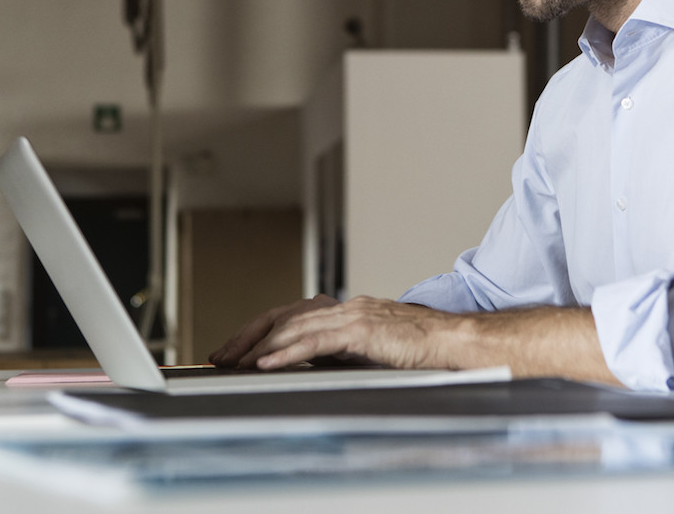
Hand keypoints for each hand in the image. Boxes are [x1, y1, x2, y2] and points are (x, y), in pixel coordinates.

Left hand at [235, 296, 454, 370]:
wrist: (452, 343)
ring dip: (260, 346)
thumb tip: (309, 365)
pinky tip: (269, 364)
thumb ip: (341, 352)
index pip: (291, 315)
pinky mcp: (362, 330)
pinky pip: (316, 342)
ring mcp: (353, 315)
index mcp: (346, 310)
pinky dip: (288, 353)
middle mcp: (345, 306)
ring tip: (236, 363)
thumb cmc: (420, 350)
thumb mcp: (371, 350)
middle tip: (221, 357)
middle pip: (283, 316)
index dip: (260, 330)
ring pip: (294, 326)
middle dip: (248, 336)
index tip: (236, 350)